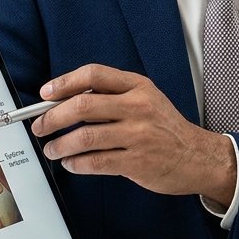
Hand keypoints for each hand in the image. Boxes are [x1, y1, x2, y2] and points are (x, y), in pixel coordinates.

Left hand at [32, 64, 236, 203]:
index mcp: (138, 87)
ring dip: (60, 144)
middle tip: (40, 126)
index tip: (46, 93)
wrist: (198, 156)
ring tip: (52, 149)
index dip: (64, 83)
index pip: (94, 74)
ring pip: (85, 137)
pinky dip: (76, 164)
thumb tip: (68, 100)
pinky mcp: (137, 161)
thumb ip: (113, 96)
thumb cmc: (166, 128)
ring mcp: (138, 135)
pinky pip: (95, 162)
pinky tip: (71, 164)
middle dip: (52, 117)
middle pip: (83, 105)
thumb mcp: (147, 99)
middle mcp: (138, 107)